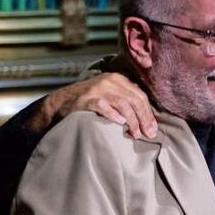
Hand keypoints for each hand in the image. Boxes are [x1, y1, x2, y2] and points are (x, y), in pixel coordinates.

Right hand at [24, 73, 157, 138]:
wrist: (61, 102)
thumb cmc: (90, 102)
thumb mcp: (110, 96)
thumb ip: (126, 102)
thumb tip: (147, 121)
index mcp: (118, 79)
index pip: (140, 96)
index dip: (148, 114)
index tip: (153, 130)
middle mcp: (109, 81)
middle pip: (134, 99)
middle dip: (144, 118)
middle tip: (148, 134)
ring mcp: (97, 89)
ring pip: (122, 103)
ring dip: (132, 120)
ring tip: (135, 134)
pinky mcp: (86, 98)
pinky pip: (103, 105)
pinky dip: (113, 114)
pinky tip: (120, 123)